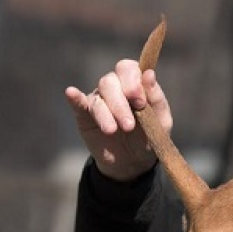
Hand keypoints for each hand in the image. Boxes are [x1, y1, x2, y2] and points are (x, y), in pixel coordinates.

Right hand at [64, 59, 172, 181]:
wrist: (132, 162)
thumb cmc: (148, 137)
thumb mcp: (160, 123)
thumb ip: (157, 99)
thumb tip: (149, 73)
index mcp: (135, 84)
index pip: (129, 68)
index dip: (133, 82)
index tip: (140, 103)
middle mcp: (115, 87)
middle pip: (110, 81)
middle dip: (120, 103)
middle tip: (129, 125)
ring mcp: (99, 99)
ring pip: (98, 97)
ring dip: (107, 114)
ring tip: (113, 131)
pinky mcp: (84, 114)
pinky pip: (78, 103)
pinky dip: (75, 98)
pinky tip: (71, 93)